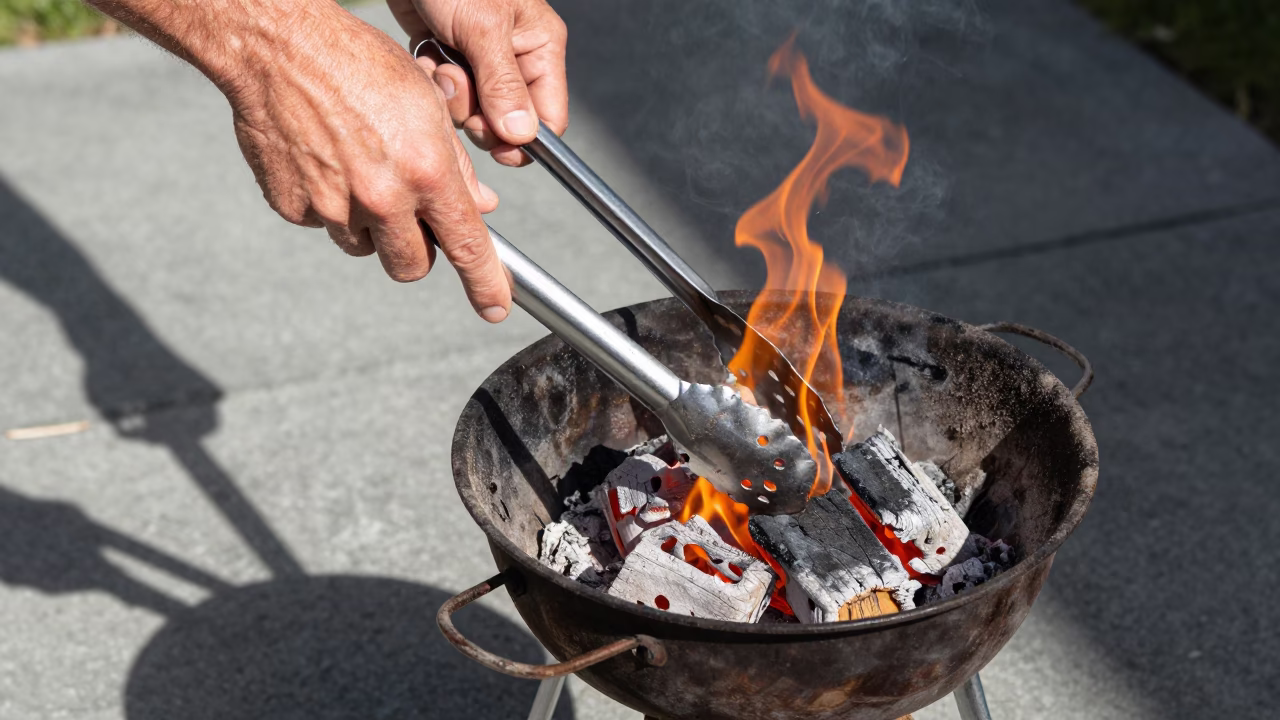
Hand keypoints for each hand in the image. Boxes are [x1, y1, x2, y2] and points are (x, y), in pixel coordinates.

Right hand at [222, 3, 509, 318]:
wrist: (280, 48)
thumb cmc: (359, 64)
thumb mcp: (428, 104)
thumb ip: (457, 166)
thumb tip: (480, 208)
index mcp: (425, 171)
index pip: (467, 246)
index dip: (487, 284)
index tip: (496, 307)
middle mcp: (381, 197)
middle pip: (412, 265)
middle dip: (418, 251)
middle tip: (411, 218)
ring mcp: (333, 207)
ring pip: (365, 247)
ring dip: (371, 226)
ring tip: (360, 170)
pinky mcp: (294, 207)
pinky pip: (323, 225)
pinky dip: (330, 205)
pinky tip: (326, 162)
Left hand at [387, 0, 568, 166]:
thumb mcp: (482, 28)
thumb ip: (503, 85)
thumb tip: (522, 136)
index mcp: (540, 47)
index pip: (549, 117)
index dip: (526, 140)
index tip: (498, 147)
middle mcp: (515, 58)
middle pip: (506, 121)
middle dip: (478, 113)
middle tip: (458, 83)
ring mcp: (481, 61)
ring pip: (472, 110)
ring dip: (450, 94)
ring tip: (439, 58)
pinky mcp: (450, 57)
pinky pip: (445, 93)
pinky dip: (432, 80)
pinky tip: (426, 52)